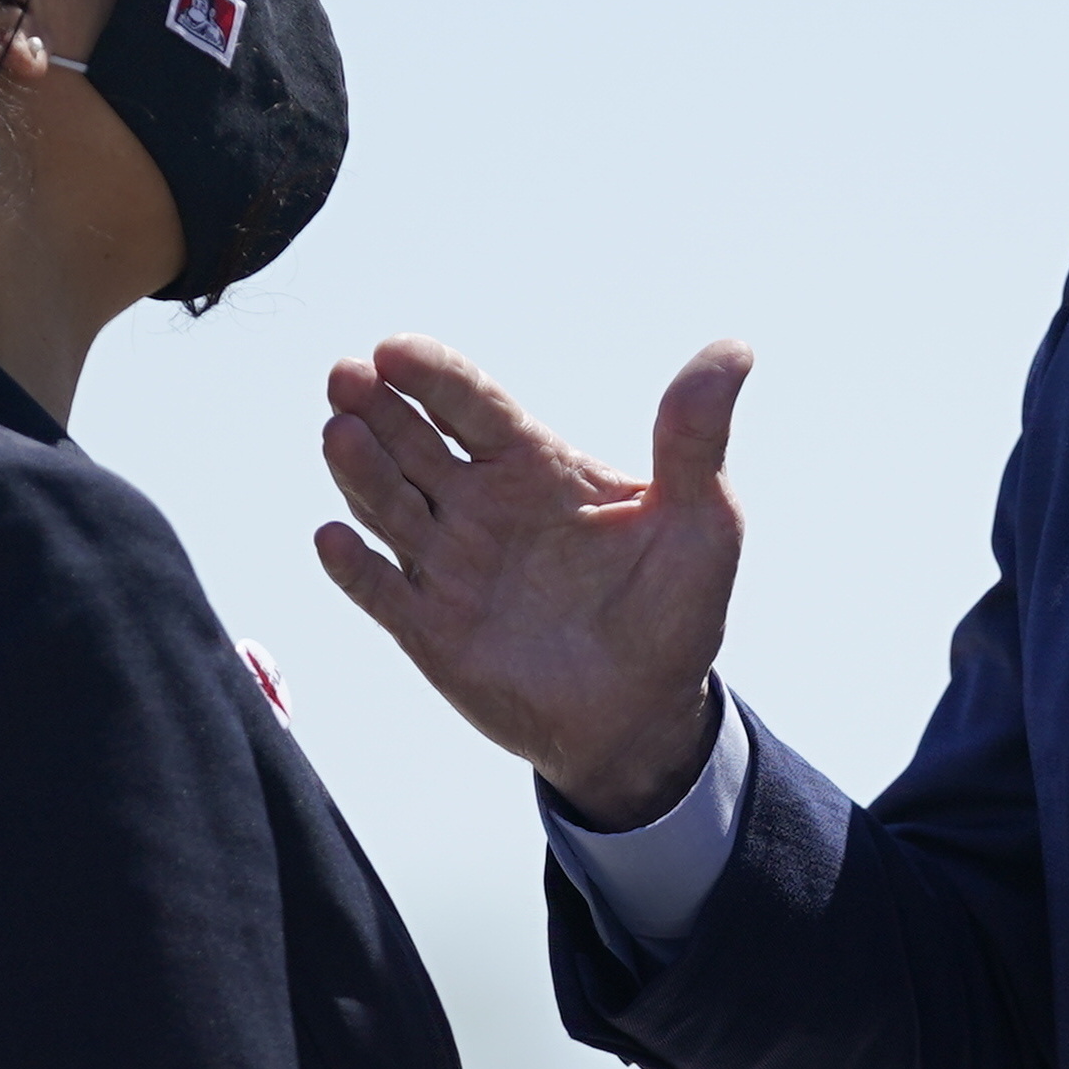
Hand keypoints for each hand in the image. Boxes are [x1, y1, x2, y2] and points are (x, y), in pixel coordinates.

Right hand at [314, 337, 751, 829]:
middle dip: (377, 408)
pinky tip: (335, 537)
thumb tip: (733, 351)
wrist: (646, 718)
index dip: (434, 376)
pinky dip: (354, 566)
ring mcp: (448, 566)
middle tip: (347, 377)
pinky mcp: (429, 630)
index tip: (396, 350)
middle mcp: (479, 506)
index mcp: (534, 467)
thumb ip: (696, 440)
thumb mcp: (702, 521)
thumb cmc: (673, 613)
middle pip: (413, 443)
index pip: (472, 405)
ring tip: (340, 435)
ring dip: (360, 471)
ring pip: (387, 505)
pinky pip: (381, 591)